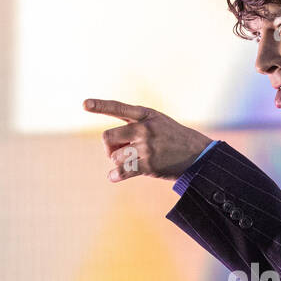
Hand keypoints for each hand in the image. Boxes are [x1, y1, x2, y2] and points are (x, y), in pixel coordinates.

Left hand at [83, 98, 211, 182]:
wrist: (196, 153)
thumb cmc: (172, 136)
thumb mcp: (157, 120)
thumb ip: (134, 123)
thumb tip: (108, 140)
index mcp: (145, 114)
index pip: (119, 108)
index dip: (100, 106)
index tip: (84, 104)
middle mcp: (144, 129)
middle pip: (107, 137)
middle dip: (109, 147)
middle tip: (118, 150)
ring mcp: (146, 148)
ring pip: (114, 157)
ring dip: (118, 161)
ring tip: (131, 160)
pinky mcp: (148, 166)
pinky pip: (121, 172)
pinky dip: (115, 175)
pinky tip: (115, 175)